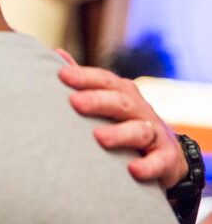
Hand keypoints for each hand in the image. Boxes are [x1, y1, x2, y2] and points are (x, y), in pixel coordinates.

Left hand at [56, 48, 187, 188]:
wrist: (168, 153)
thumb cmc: (124, 121)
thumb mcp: (108, 99)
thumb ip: (84, 81)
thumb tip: (57, 53)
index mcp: (123, 93)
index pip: (105, 81)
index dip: (85, 77)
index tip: (62, 76)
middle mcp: (140, 109)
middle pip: (120, 102)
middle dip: (98, 101)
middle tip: (75, 102)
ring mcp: (155, 133)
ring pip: (139, 130)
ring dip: (120, 134)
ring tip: (99, 138)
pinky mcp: (167, 158)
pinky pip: (159, 161)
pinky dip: (148, 165)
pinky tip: (132, 170)